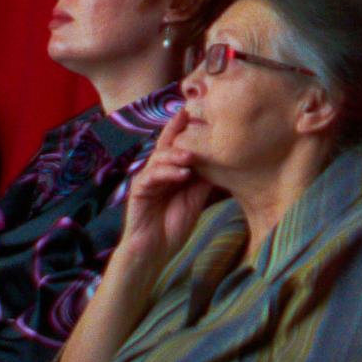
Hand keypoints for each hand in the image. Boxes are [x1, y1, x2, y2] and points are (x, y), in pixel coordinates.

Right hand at [114, 110, 216, 270]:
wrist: (155, 250)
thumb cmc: (174, 224)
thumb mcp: (195, 198)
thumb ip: (203, 178)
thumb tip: (223, 159)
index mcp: (171, 169)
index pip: (179, 144)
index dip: (186, 128)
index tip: (200, 111)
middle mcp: (158, 169)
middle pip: (167, 143)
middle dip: (178, 129)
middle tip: (192, 117)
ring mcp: (147, 178)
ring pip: (160, 157)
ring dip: (176, 155)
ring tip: (192, 156)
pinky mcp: (138, 190)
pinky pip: (151, 176)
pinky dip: (168, 173)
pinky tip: (183, 174)